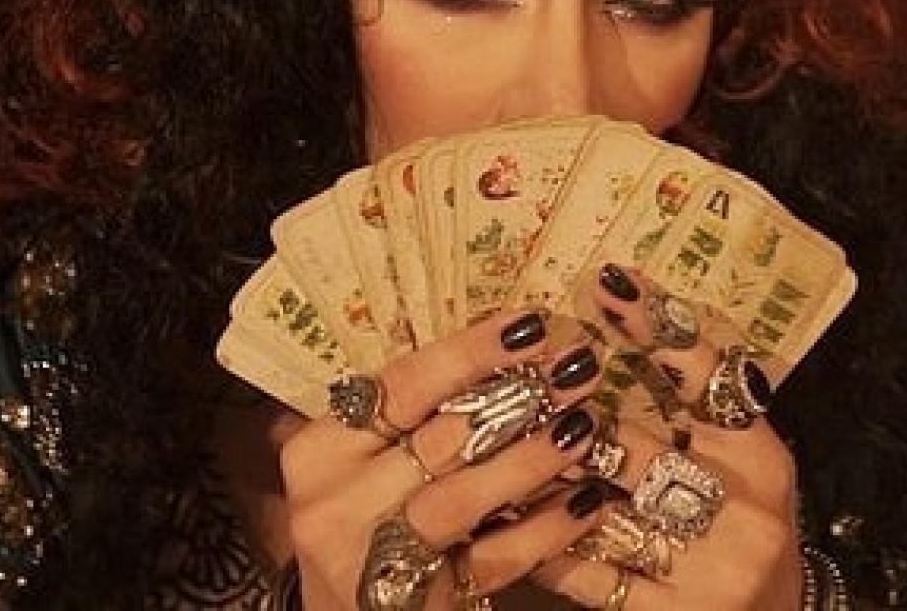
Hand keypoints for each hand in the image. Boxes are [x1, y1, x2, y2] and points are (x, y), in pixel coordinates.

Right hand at [279, 309, 608, 609]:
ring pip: (463, 496)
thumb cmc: (366, 518)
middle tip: (578, 367)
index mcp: (320, 449)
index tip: (532, 324)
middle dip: (519, 396)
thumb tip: (509, 342)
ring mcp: (371, 561)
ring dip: (533, 457)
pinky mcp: (416, 608)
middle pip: (439, 437)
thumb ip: (415, 413)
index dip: (472, 351)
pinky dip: (544, 530)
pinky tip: (586, 501)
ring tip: (585, 424)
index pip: (403, 384)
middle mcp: (333, 503)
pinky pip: (492, 561)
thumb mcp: (367, 460)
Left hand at [533, 266, 802, 609]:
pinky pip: (590, 576)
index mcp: (761, 457)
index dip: (657, 325)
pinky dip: (545, 544)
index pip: (709, 376)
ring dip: (545, 481)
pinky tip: (507, 516)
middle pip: (640, 452)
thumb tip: (622, 301)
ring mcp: (710, 572)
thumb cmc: (744, 515)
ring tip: (496, 444)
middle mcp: (744, 514)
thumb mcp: (740, 451)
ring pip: (605, 514)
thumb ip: (692, 393)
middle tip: (518, 390)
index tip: (608, 281)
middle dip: (572, 423)